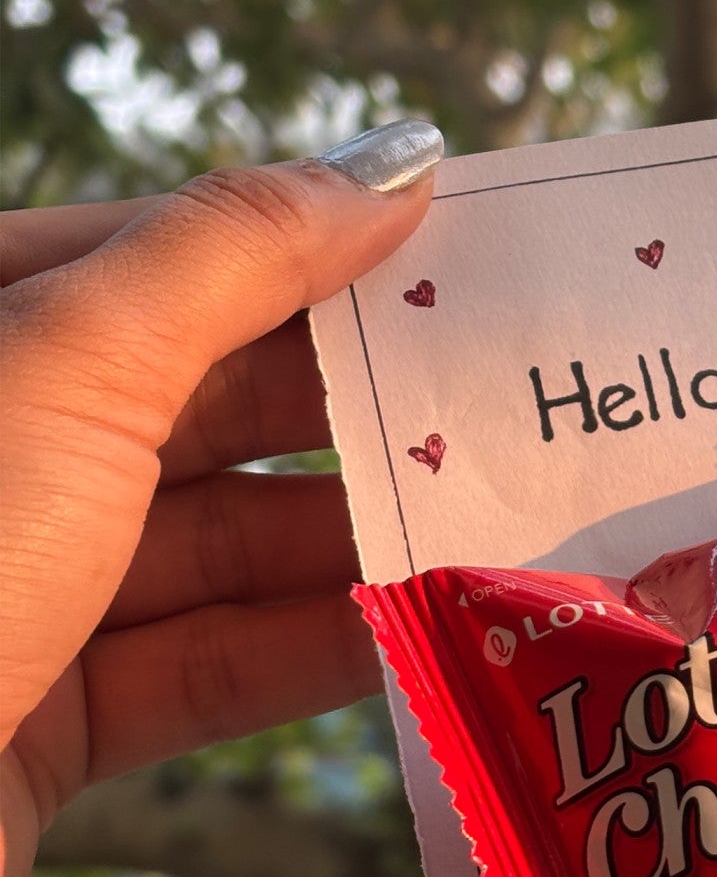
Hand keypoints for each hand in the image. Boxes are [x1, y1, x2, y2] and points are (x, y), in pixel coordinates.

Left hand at [0, 121, 442, 876]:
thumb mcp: (72, 362)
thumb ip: (235, 258)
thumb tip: (391, 164)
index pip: (177, 263)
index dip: (322, 259)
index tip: (461, 270)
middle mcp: (3, 448)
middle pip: (216, 412)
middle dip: (360, 420)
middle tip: (506, 417)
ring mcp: (23, 586)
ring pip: (225, 551)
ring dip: (354, 551)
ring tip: (489, 535)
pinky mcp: (53, 712)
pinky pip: (209, 667)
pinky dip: (310, 654)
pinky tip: (417, 637)